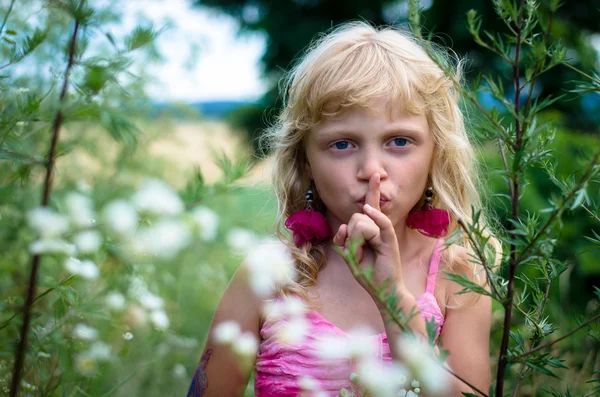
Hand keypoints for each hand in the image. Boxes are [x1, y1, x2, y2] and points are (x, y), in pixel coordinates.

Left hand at [332, 173, 403, 295]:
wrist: (384, 290)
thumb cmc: (368, 273)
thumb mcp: (349, 255)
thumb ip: (344, 239)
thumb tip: (345, 225)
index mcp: (369, 229)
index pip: (369, 206)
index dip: (372, 190)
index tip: (375, 175)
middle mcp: (378, 228)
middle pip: (355, 218)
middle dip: (349, 237)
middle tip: (359, 253)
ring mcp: (384, 233)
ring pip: (359, 223)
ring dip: (355, 243)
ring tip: (364, 255)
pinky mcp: (390, 240)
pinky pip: (381, 224)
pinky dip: (375, 217)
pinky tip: (369, 214)